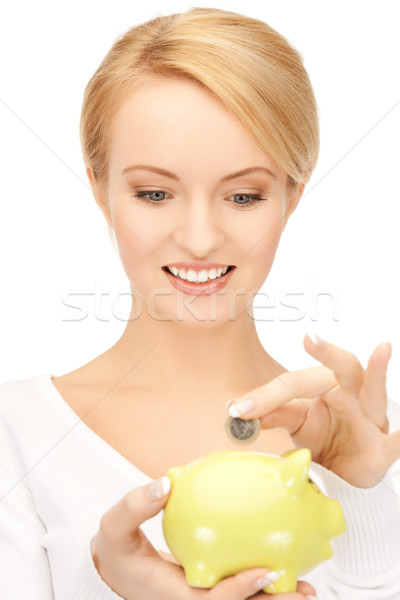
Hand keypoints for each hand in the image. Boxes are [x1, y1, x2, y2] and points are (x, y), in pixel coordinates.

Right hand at [91, 477, 315, 598]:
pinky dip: (264, 589)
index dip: (239, 591)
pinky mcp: (211, 596)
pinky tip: (285, 573)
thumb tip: (163, 485)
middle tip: (304, 593)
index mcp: (172, 597)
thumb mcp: (114, 529)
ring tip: (307, 590)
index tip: (266, 569)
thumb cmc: (118, 553)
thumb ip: (134, 507)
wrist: (117, 571)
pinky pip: (242, 596)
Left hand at [227, 335, 399, 487]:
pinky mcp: (381, 450)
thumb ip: (271, 412)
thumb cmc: (323, 435)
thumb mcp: (295, 421)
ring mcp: (370, 420)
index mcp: (327, 385)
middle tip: (309, 339)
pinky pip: (396, 442)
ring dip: (377, 371)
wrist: (347, 471)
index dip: (266, 396)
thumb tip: (237, 409)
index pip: (295, 382)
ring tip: (382, 348)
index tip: (238, 409)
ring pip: (374, 392)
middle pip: (342, 367)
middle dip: (328, 353)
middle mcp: (352, 395)